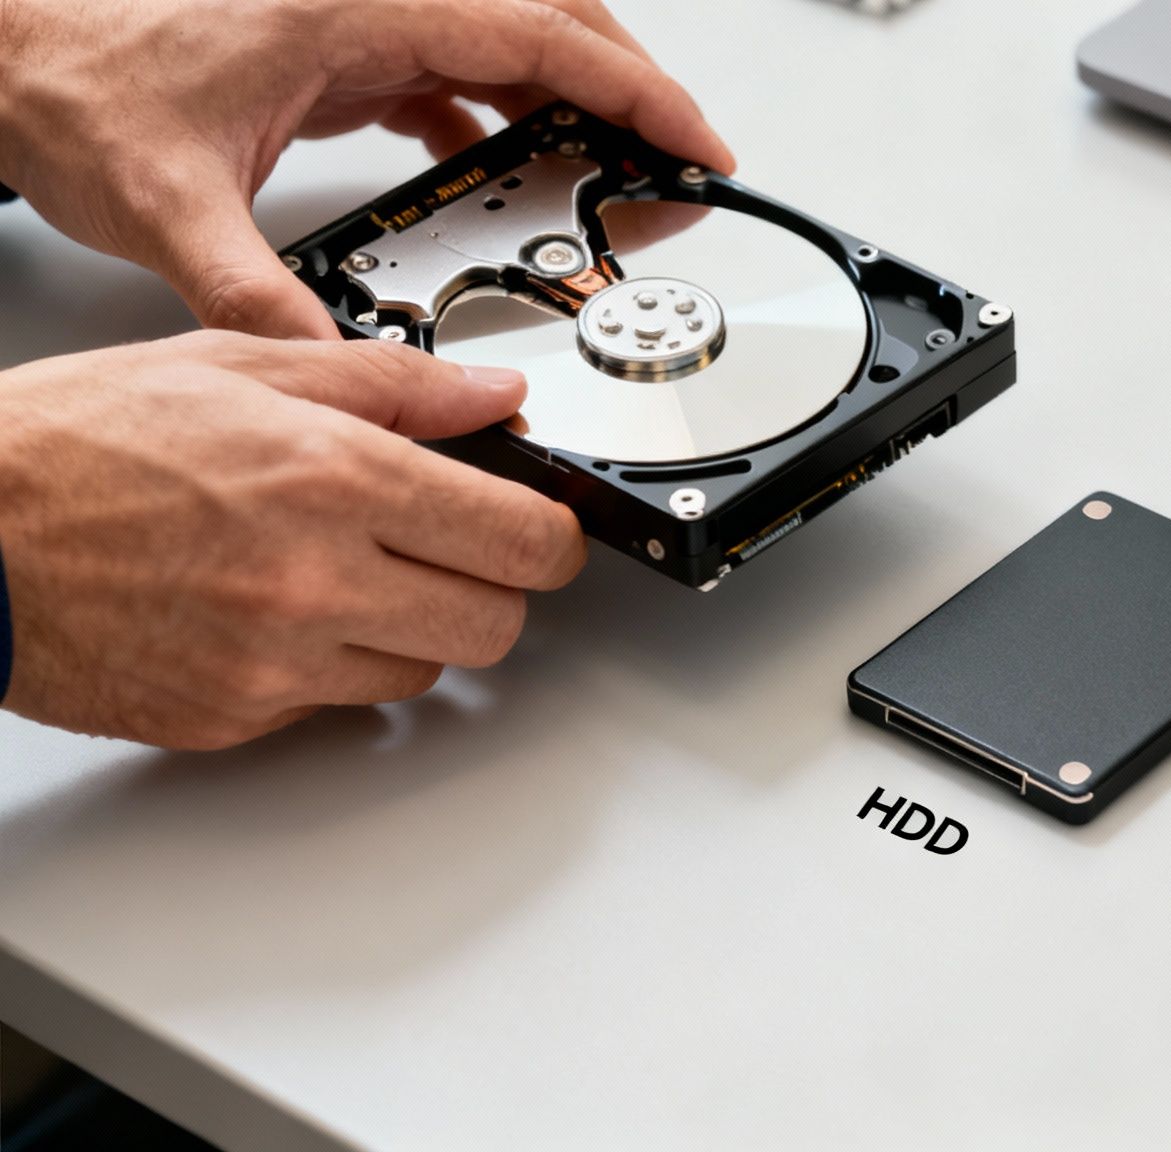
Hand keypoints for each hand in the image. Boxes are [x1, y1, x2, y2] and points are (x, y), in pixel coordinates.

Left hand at [0, 0, 732, 338]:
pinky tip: (510, 176)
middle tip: (681, 165)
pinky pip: (460, 73)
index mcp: (356, 10)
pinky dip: (509, 120)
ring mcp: (363, 21)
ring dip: (576, 107)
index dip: (636, 93)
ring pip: (511, 46)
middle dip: (631, 93)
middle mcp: (372, 3)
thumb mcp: (165, 206)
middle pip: (550, 24)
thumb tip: (329, 370)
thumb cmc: (68, 84)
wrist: (6, 52)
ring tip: (622, 177)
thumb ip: (253, 298)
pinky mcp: (345, 52)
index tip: (696, 143)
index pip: (540, 36)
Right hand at [0, 332, 587, 748]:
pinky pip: (333, 706)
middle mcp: (314, 578)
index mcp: (333, 477)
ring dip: (409, 631)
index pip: (524, 539)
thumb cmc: (75, 443)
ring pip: (423, 674)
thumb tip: (492, 395)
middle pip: (496, 625)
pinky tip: (272, 614)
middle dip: (491, 588)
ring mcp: (273, 662)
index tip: (545, 528)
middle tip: (451, 553)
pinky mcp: (232, 718)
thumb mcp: (239, 366)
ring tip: (340, 573)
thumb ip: (390, 384)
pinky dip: (326, 667)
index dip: (553, 535)